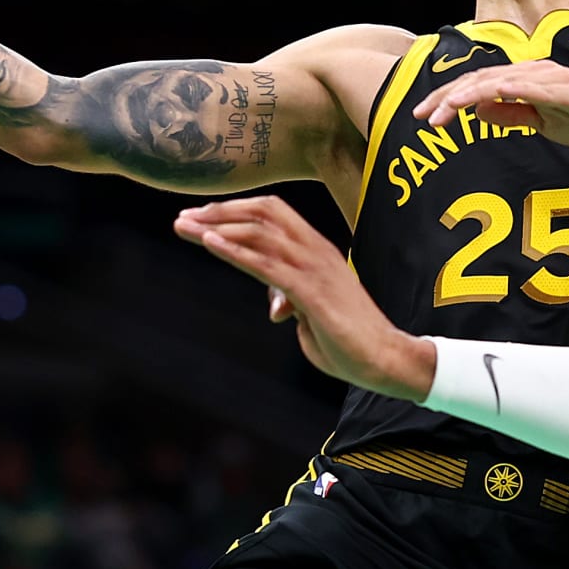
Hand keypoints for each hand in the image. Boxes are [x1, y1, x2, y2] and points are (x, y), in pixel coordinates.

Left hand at [174, 196, 435, 401]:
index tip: (200, 216)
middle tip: (183, 218)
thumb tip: (276, 304)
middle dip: (220, 211)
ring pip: (261, 233)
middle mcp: (315, 250)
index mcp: (316, 250)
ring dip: (218, 227)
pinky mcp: (312, 293)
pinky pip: (268, 265)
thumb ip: (292, 299)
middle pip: (263, 213)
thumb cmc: (349, 338)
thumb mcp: (312, 313)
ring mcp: (315, 269)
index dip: (235, 209)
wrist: (385, 358)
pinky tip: (210, 244)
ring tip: (185, 228)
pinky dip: (236, 251)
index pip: (272, 213)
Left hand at [412, 59, 568, 150]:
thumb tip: (477, 110)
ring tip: (444, 110)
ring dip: (469, 93)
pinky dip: (512, 90)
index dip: (449, 98)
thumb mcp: (543, 124)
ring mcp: (555, 78)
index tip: (422, 116)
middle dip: (448, 96)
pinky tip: (490, 94)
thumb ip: (513, 115)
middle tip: (420, 115)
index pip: (480, 84)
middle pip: (482, 78)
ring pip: (502, 80)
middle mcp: (536, 71)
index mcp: (527, 79)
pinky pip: (537, 88)